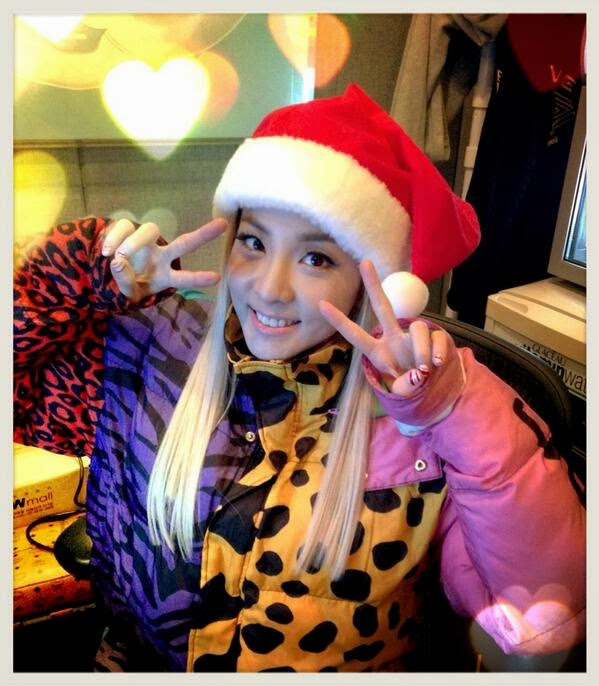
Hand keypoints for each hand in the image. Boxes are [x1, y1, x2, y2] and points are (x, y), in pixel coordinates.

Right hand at [101, 217, 226, 302]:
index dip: (198, 278)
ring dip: (134, 242)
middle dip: (203, 235)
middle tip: (223, 224)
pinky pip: (124, 226)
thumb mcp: (125, 295)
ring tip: (117, 256)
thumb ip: (125, 283)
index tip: (217, 277)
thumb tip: (118, 261)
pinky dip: (114, 237)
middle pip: (183, 243)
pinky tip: (106, 250)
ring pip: (149, 230)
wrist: (102, 275)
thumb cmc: (122, 287)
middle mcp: (160, 257)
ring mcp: (145, 243)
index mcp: (163, 276)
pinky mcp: (126, 231)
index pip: (183, 278)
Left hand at [319, 260, 448, 396]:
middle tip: (364, 261)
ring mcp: (413, 338)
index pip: (356, 335)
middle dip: (373, 285)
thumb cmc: (410, 391)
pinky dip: (437, 351)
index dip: (340, 321)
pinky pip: (436, 336)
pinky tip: (436, 364)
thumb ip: (405, 387)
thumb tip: (419, 373)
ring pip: (418, 328)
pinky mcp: (434, 338)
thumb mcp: (401, 395)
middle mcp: (393, 340)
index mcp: (378, 353)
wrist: (432, 394)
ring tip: (424, 370)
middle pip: (382, 307)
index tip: (321, 304)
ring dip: (421, 350)